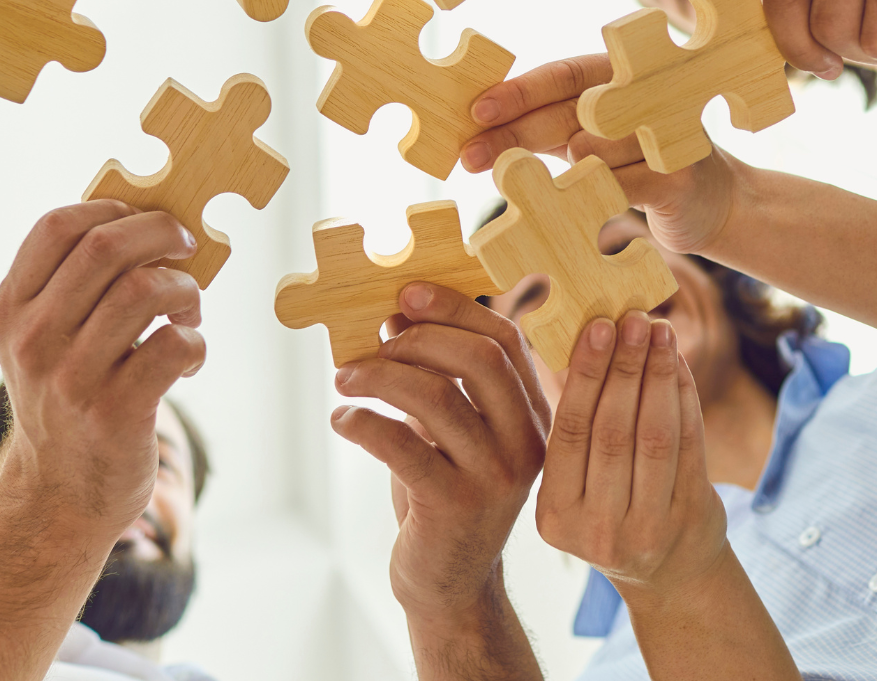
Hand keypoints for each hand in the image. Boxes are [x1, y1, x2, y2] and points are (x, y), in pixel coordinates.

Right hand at [0, 201, 205, 533]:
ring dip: (185, 289)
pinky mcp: (117, 412)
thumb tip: (148, 221)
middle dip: (160, 234)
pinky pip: (174, 345)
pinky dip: (196, 341)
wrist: (58, 498)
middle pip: (105, 249)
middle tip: (185, 248)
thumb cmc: (67, 401)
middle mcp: (34, 340)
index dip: (110, 208)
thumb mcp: (42, 341)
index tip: (142, 219)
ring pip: (144, 291)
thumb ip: (71, 285)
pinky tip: (189, 357)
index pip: (55, 227)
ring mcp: (73, 378)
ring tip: (188, 310)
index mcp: (11, 311)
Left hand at [330, 283, 548, 628]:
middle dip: (421, 337)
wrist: (450, 583)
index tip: (408, 294)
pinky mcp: (453, 506)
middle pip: (481, 359)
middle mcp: (525, 443)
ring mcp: (493, 475)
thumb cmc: (445, 493)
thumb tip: (397, 313)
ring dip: (380, 376)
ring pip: (436, 397)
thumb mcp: (457, 431)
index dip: (456, 308)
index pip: (507, 340)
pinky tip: (343, 421)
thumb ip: (444, 378)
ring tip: (345, 379)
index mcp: (533, 415)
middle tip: (376, 339)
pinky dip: (363, 422)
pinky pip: (401, 445)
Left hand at [461, 56, 740, 255]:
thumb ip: (544, 127)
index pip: (564, 75)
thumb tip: (476, 128)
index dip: (520, 91)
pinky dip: (591, 199)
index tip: (476, 111)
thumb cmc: (636, 163)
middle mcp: (649, 93)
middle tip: (470, 158)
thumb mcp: (589, 138)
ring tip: (556, 190)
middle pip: (569, 111)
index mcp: (622, 74)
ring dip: (564, 176)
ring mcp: (669, 132)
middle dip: (514, 135)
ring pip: (590, 151)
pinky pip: (617, 186)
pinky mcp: (680, 175)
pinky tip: (578, 209)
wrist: (715, 203)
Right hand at [536, 314, 725, 595]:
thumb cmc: (610, 512)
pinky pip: (689, 445)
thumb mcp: (574, 489)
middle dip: (624, 366)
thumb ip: (573, 430)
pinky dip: (685, 397)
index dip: (586, 376)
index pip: (570, 432)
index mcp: (556, 517)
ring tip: (658, 330)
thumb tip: (583, 340)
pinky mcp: (690, 519)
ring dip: (658, 374)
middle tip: (631, 318)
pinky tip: (679, 364)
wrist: (668, 575)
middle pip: (613, 430)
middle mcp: (598, 529)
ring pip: (654, 435)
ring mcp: (648, 529)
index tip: (597, 327)